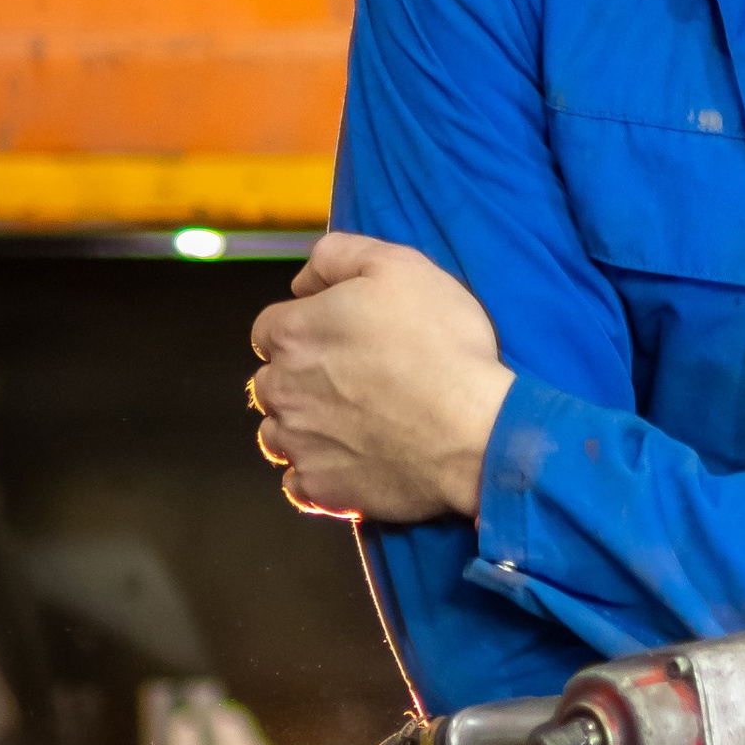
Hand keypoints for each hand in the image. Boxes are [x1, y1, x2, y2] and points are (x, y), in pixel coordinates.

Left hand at [248, 233, 513, 523]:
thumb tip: (302, 280)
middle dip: (302, 379)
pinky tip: (350, 461)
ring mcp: (298, 444)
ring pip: (278, 433)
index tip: (342, 338)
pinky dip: (317, 473)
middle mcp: (280, 389)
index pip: (270, 328)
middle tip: (356, 381)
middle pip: (273, 381)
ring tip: (353, 423)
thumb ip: (338, 255)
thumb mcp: (399, 266)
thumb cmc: (442, 344)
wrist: (475, 431)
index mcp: (292, 333)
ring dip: (304, 427)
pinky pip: (299, 483)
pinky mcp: (322, 488)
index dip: (307, 329)